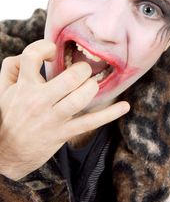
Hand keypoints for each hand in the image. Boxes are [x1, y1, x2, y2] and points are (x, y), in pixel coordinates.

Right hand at [0, 40, 128, 179]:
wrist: (5, 154)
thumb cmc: (7, 116)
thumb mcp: (2, 89)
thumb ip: (11, 67)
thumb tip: (28, 55)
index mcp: (24, 86)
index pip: (33, 55)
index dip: (45, 47)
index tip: (52, 54)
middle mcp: (39, 100)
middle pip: (69, 77)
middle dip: (82, 69)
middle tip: (81, 70)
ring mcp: (53, 118)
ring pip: (80, 98)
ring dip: (91, 87)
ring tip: (90, 84)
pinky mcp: (63, 133)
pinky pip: (90, 122)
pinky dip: (110, 114)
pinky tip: (124, 106)